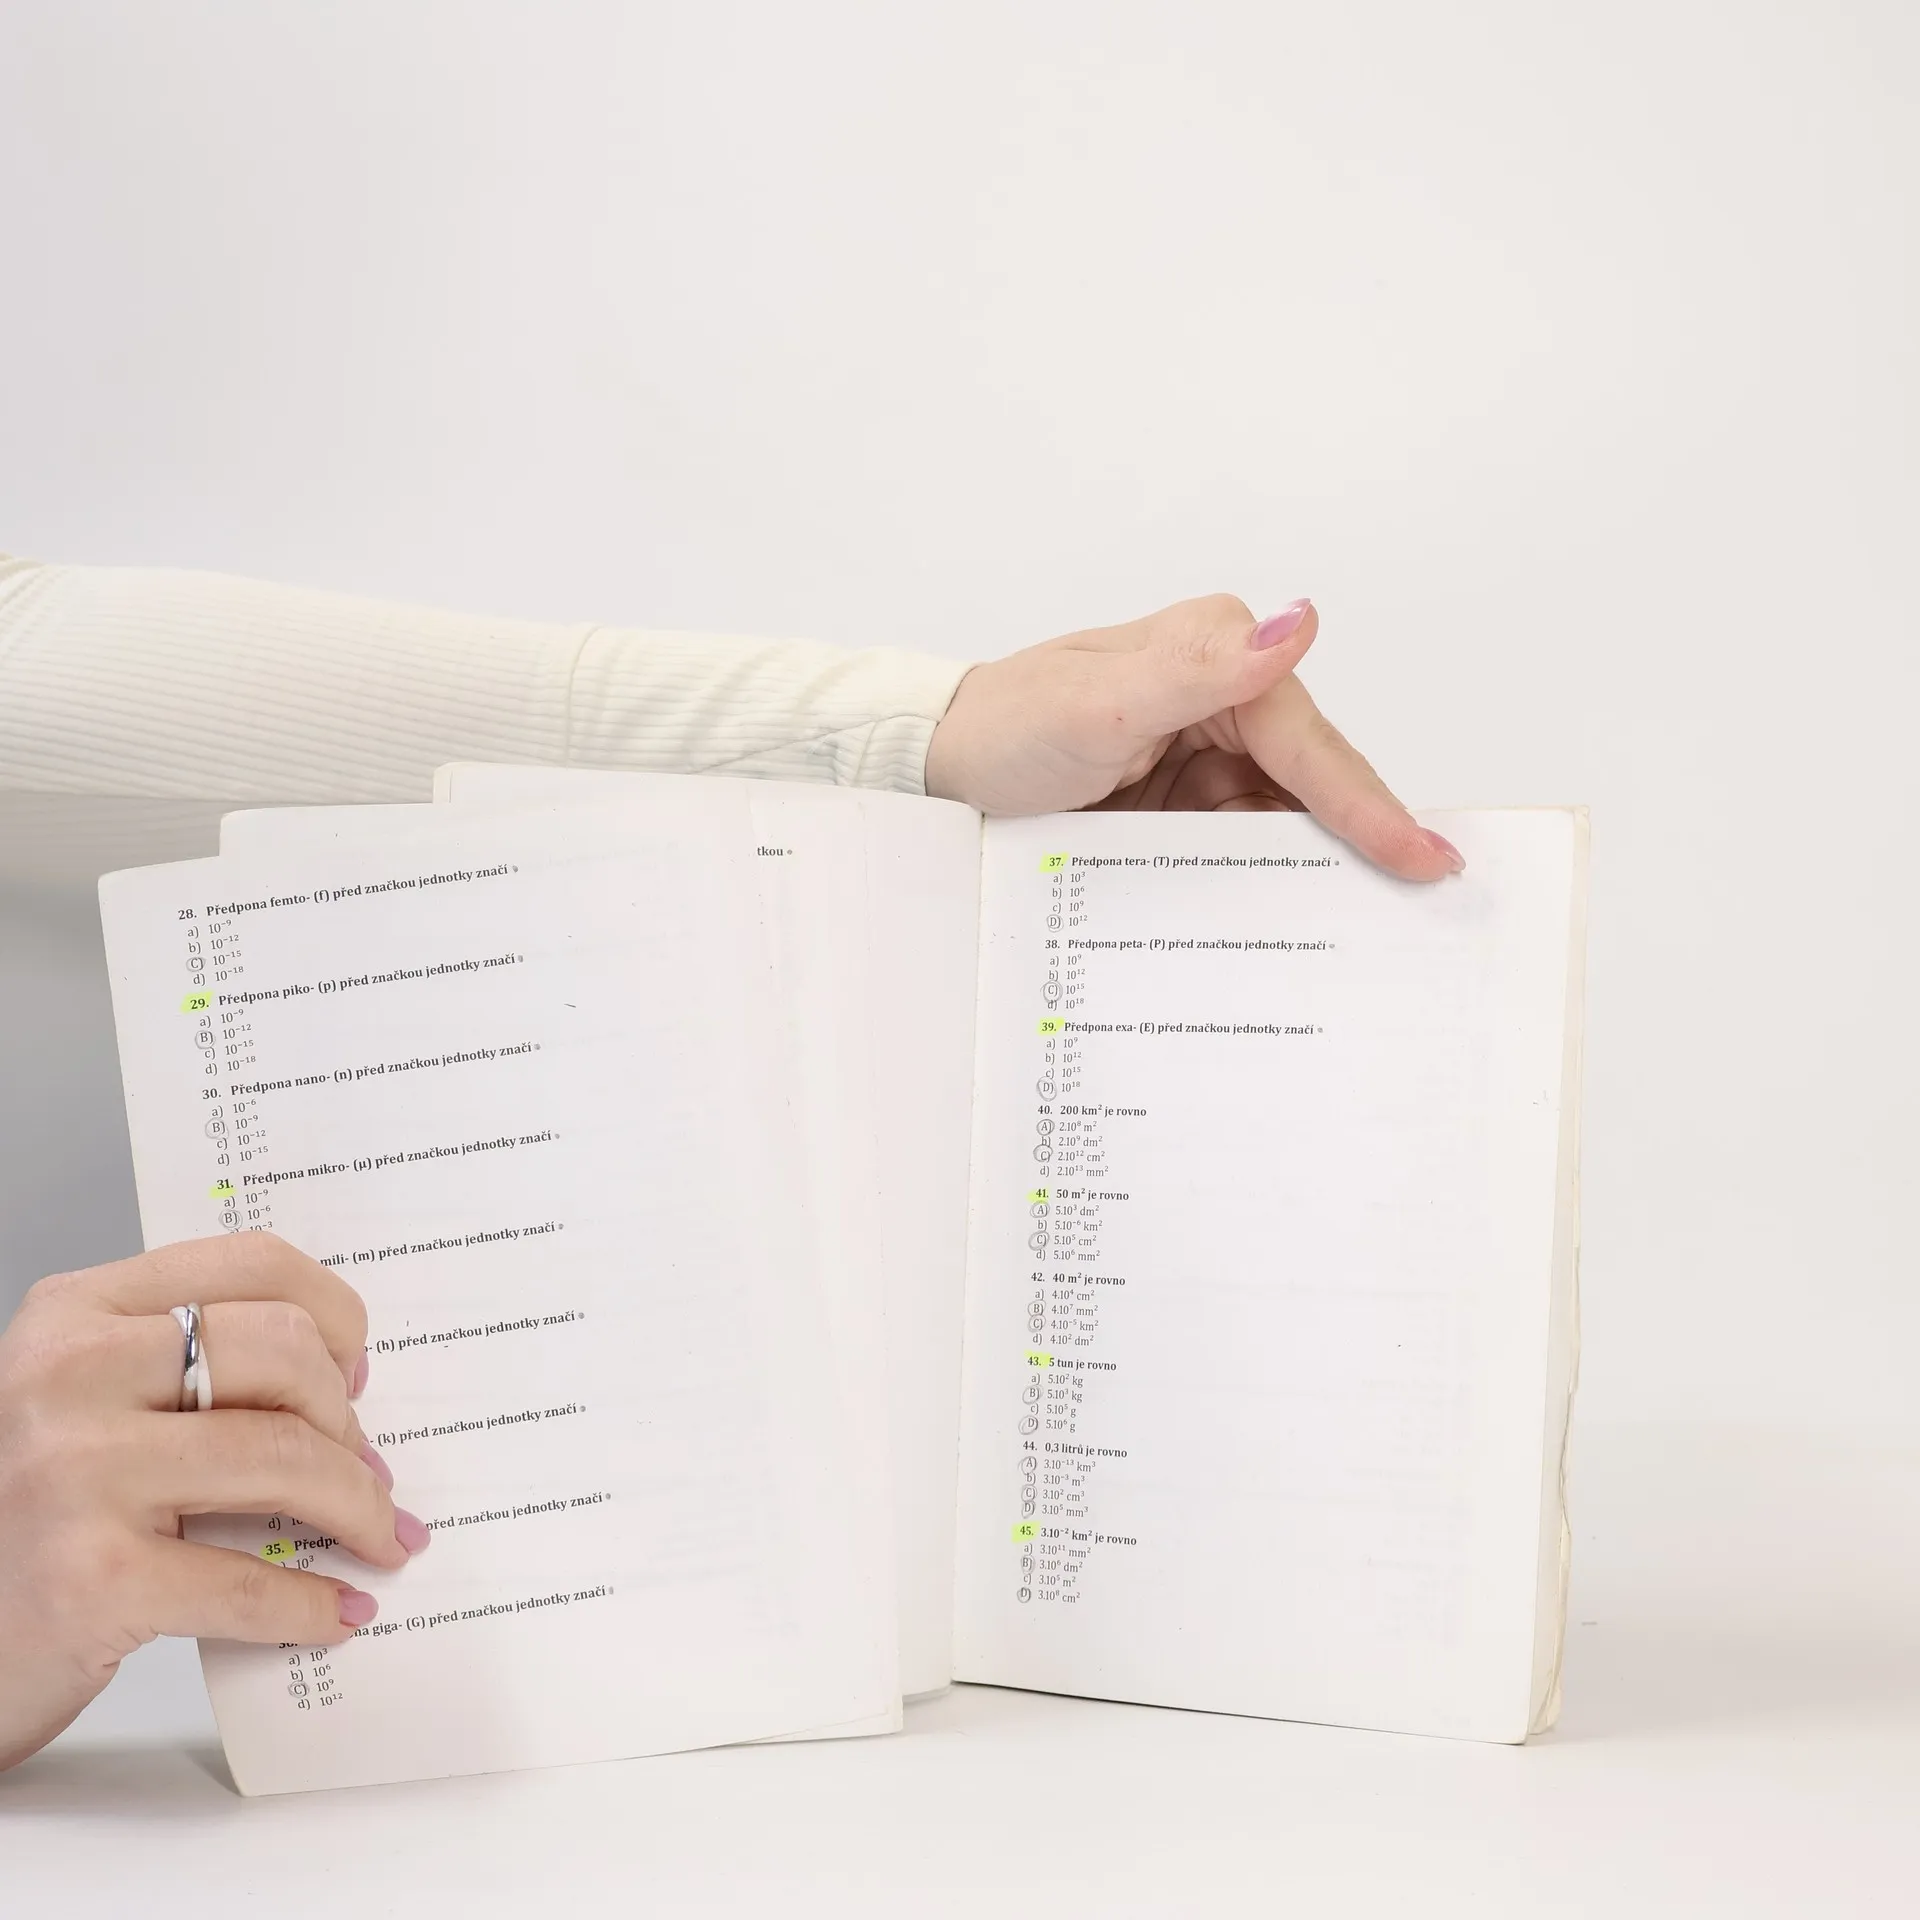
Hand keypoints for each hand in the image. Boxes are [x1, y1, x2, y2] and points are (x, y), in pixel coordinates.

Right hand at [0, 1233, 426, 1770]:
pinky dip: (312, 1602)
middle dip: (348, 1418)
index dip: (333, 1315)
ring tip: (378, 1536)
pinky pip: (247, 1580)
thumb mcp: (89, 1406)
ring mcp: (74, 1473)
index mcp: (75, 1314)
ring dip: (358, 1506)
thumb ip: (192, 1370)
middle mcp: (66, 1375)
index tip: (357, 1370)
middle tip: (367, 1469)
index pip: (253, 1264)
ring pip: (284, 1456)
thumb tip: (346, 1385)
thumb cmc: (29, 1518)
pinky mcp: (89, 1581)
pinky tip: (338, 1610)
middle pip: (282, 1352)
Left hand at [924, 595, 1462, 879]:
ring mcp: (1207, 759)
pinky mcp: (1186, 807)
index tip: (1425, 861)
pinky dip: (1264, 888)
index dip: (1369, 806)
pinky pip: (1242, 851)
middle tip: (1418, 914)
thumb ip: (1197, 670)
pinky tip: (1294, 932)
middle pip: (1314, 787)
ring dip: (1313, 878)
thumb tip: (1297, 624)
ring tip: (1369, 941)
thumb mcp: (1096, 704)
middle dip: (1360, 846)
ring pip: (1286, 826)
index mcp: (1218, 654)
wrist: (937, 774)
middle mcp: (1225, 698)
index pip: (1310, 742)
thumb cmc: (1004, 726)